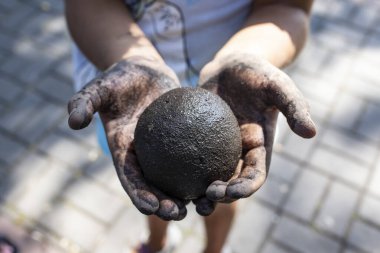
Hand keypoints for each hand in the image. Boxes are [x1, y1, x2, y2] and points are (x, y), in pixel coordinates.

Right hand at [67, 57, 187, 219]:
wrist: (142, 69)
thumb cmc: (119, 79)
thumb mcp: (99, 88)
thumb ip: (83, 102)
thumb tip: (72, 121)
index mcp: (124, 151)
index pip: (130, 179)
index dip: (139, 195)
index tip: (152, 208)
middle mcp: (144, 155)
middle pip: (155, 185)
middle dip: (165, 204)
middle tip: (180, 213)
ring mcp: (164, 148)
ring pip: (177, 176)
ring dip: (187, 193)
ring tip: (202, 202)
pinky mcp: (181, 138)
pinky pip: (194, 153)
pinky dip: (203, 166)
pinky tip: (217, 173)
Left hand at [196, 54, 315, 210]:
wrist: (232, 65)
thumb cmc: (258, 73)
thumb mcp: (279, 86)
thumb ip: (294, 107)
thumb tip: (311, 132)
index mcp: (259, 146)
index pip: (255, 174)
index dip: (247, 187)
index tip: (232, 192)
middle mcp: (239, 151)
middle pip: (231, 182)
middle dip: (222, 196)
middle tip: (206, 199)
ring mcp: (218, 146)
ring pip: (209, 175)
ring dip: (200, 191)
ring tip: (188, 200)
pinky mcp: (199, 139)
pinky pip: (189, 156)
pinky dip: (182, 168)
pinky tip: (167, 173)